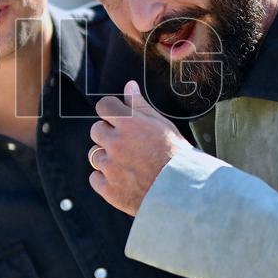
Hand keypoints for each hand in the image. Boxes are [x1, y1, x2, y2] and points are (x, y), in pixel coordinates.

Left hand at [87, 80, 191, 215]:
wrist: (182, 192)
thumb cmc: (176, 156)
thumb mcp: (162, 125)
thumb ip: (141, 105)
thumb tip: (129, 86)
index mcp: (128, 123)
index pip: (103, 106)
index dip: (110, 111)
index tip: (117, 119)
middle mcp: (115, 142)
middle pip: (96, 130)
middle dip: (108, 134)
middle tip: (127, 144)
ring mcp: (110, 166)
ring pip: (95, 155)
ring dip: (107, 157)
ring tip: (128, 164)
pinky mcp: (108, 189)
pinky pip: (95, 178)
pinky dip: (105, 179)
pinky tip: (123, 179)